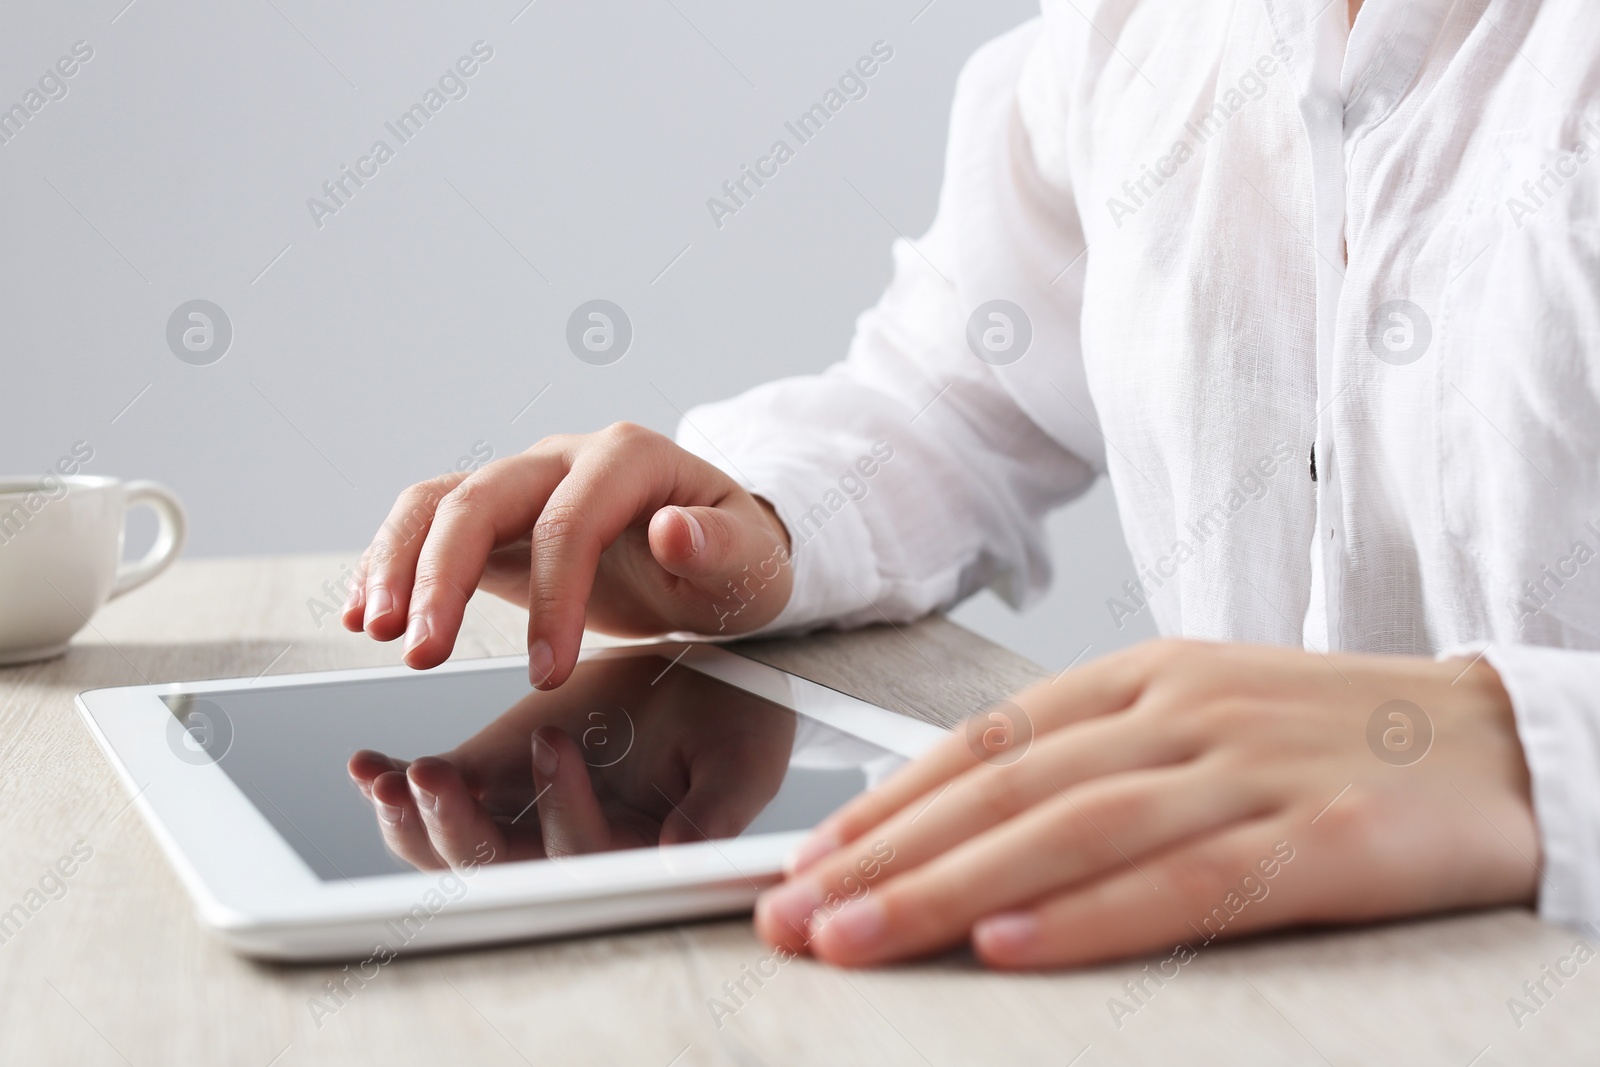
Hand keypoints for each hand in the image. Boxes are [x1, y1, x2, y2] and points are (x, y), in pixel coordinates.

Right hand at [340, 423, 792, 687]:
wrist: (718, 552)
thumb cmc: (737, 561)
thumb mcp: (752, 563)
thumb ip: (722, 547)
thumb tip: (676, 530)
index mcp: (631, 460)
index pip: (571, 522)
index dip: (552, 596)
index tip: (549, 671)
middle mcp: (566, 460)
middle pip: (480, 498)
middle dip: (442, 577)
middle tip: (422, 653)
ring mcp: (525, 485)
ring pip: (437, 504)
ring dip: (398, 565)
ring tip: (375, 630)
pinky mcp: (497, 520)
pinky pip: (428, 527)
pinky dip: (389, 564)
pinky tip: (365, 612)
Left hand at [347, 654, 797, 868]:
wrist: (705, 674)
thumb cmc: (734, 722)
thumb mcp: (740, 759)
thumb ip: (716, 811)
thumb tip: (682, 859)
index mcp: (627, 855)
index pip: (580, 859)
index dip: (560, 815)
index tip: (555, 740)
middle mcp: (563, 845)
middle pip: (495, 868)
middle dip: (455, 831)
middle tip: (434, 779)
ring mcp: (519, 811)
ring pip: (450, 844)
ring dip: (414, 819)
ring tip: (391, 781)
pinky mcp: (490, 772)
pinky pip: (432, 793)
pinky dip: (394, 785)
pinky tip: (369, 766)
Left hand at [754, 639, 1537, 968]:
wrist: (1500, 740)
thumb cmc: (1331, 739)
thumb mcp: (1199, 722)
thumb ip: (1094, 761)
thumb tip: (970, 822)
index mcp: (1145, 677)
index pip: (986, 741)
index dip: (887, 803)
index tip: (807, 859)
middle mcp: (1182, 711)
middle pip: (1004, 787)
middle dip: (884, 857)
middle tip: (793, 914)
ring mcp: (1249, 768)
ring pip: (1070, 830)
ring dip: (948, 889)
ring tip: (857, 937)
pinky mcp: (1323, 835)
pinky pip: (1189, 882)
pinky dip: (1091, 919)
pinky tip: (1010, 948)